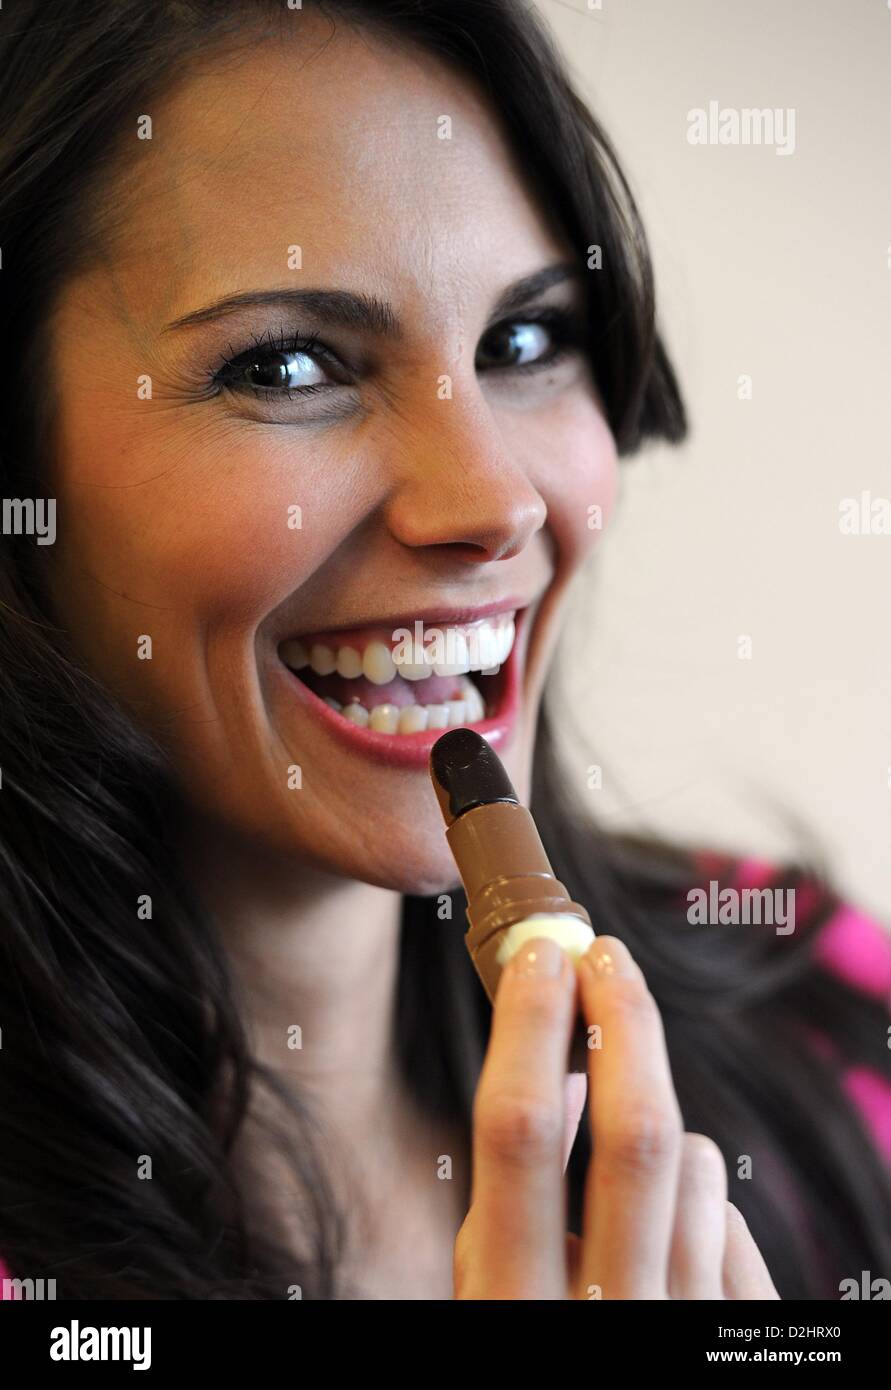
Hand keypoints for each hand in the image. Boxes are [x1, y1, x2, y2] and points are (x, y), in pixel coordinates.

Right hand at [454, 934, 779, 1298]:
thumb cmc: (535, 1341)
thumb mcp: (490, 1298)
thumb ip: (509, 1203)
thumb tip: (560, 1072)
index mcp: (512, 1304)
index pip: (522, 1131)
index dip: (530, 1027)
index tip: (539, 956)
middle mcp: (607, 1315)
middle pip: (637, 1132)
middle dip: (623, 1018)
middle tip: (607, 955)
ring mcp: (682, 1322)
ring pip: (694, 1165)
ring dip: (661, 1136)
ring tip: (624, 1180)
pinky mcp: (735, 1329)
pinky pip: (729, 1222)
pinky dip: (695, 1207)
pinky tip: (666, 1249)